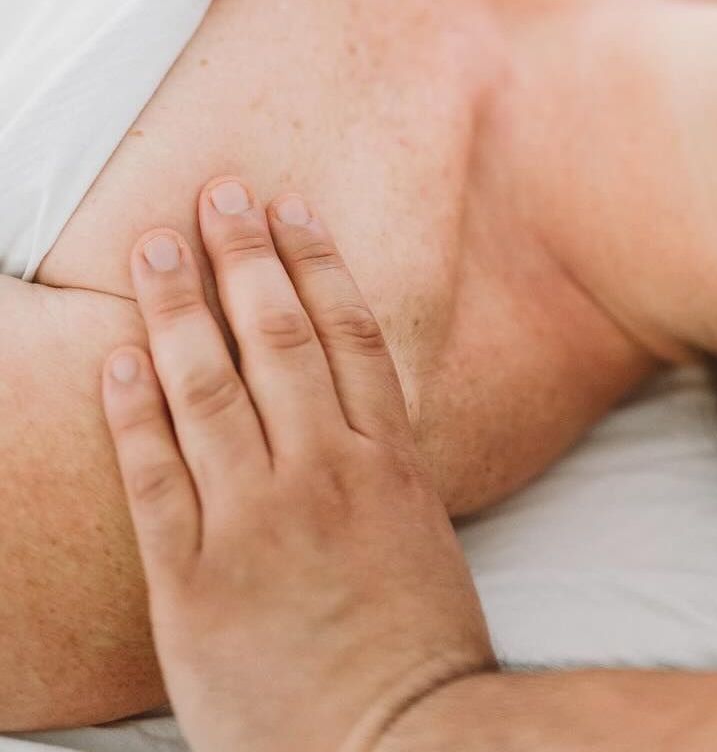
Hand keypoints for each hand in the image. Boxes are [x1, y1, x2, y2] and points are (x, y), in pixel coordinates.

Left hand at [100, 181, 492, 751]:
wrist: (399, 741)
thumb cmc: (418, 651)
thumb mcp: (422, 539)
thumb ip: (383, 475)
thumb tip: (354, 424)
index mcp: (389, 462)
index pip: (349, 335)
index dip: (317, 264)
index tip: (293, 211)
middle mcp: (325, 473)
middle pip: (280, 338)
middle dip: (244, 259)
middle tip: (218, 196)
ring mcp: (258, 522)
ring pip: (212, 389)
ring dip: (179, 310)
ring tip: (154, 250)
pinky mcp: (194, 582)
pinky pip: (156, 480)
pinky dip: (134, 416)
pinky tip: (117, 363)